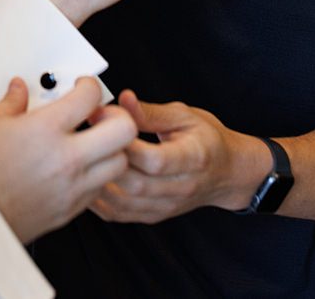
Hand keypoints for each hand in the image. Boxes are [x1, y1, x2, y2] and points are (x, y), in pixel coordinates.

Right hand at [0, 77, 135, 242]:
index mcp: (46, 129)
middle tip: (99, 115)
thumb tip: (20, 89)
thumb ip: (11, 102)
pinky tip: (76, 169)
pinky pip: (99, 189)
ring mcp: (71, 187)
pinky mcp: (68, 211)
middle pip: (123, 131)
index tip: (82, 87)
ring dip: (111, 149)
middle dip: (117, 116)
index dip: (90, 85)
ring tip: (91, 144)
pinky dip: (96, 176)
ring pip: (119, 163)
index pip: (90, 96)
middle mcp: (66, 158)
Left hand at [90, 90, 265, 223]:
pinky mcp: (154, 215)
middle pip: (136, 184)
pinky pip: (120, 214)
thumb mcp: (186, 115)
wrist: (229, 173)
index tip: (106, 121)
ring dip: (99, 181)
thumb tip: (123, 100)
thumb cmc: (208, 140)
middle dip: (107, 160)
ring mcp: (167, 205)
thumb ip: (151, 112)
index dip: (126, 145)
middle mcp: (181, 187)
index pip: (155, 160)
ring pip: (124, 203)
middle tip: (88, 136)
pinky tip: (90, 179)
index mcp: (193, 158)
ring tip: (86, 157)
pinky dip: (100, 200)